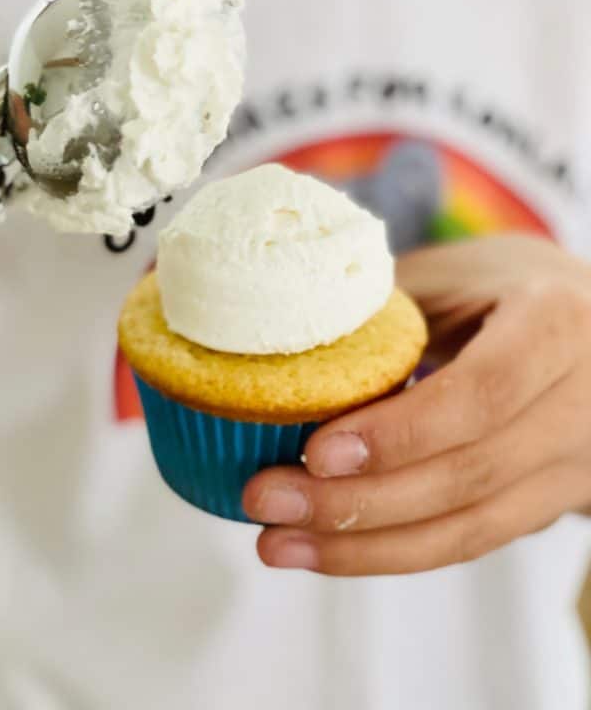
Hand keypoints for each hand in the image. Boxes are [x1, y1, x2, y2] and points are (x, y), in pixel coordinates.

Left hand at [243, 235, 590, 574]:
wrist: (587, 321)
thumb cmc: (505, 284)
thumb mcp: (453, 273)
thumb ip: (385, 311)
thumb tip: (280, 348)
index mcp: (556, 325)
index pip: (481, 394)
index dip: (399, 433)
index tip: (316, 452)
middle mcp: (582, 403)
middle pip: (469, 475)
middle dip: (358, 503)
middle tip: (265, 501)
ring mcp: (575, 464)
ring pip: (469, 528)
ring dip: (363, 547)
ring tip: (277, 542)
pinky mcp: (550, 504)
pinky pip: (469, 539)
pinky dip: (393, 549)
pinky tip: (326, 547)